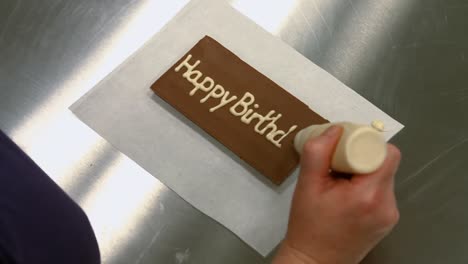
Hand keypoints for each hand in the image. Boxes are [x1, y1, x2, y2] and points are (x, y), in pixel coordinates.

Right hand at [273, 126, 400, 263]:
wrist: (315, 261)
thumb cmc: (309, 226)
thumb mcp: (307, 185)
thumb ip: (318, 152)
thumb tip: (334, 129)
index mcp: (369, 195)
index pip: (386, 153)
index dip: (367, 144)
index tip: (345, 149)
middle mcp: (388, 205)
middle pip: (386, 163)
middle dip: (363, 157)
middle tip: (338, 166)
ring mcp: (391, 215)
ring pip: (384, 176)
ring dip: (365, 172)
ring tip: (340, 183)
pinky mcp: (388, 221)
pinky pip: (382, 190)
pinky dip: (367, 186)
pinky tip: (348, 196)